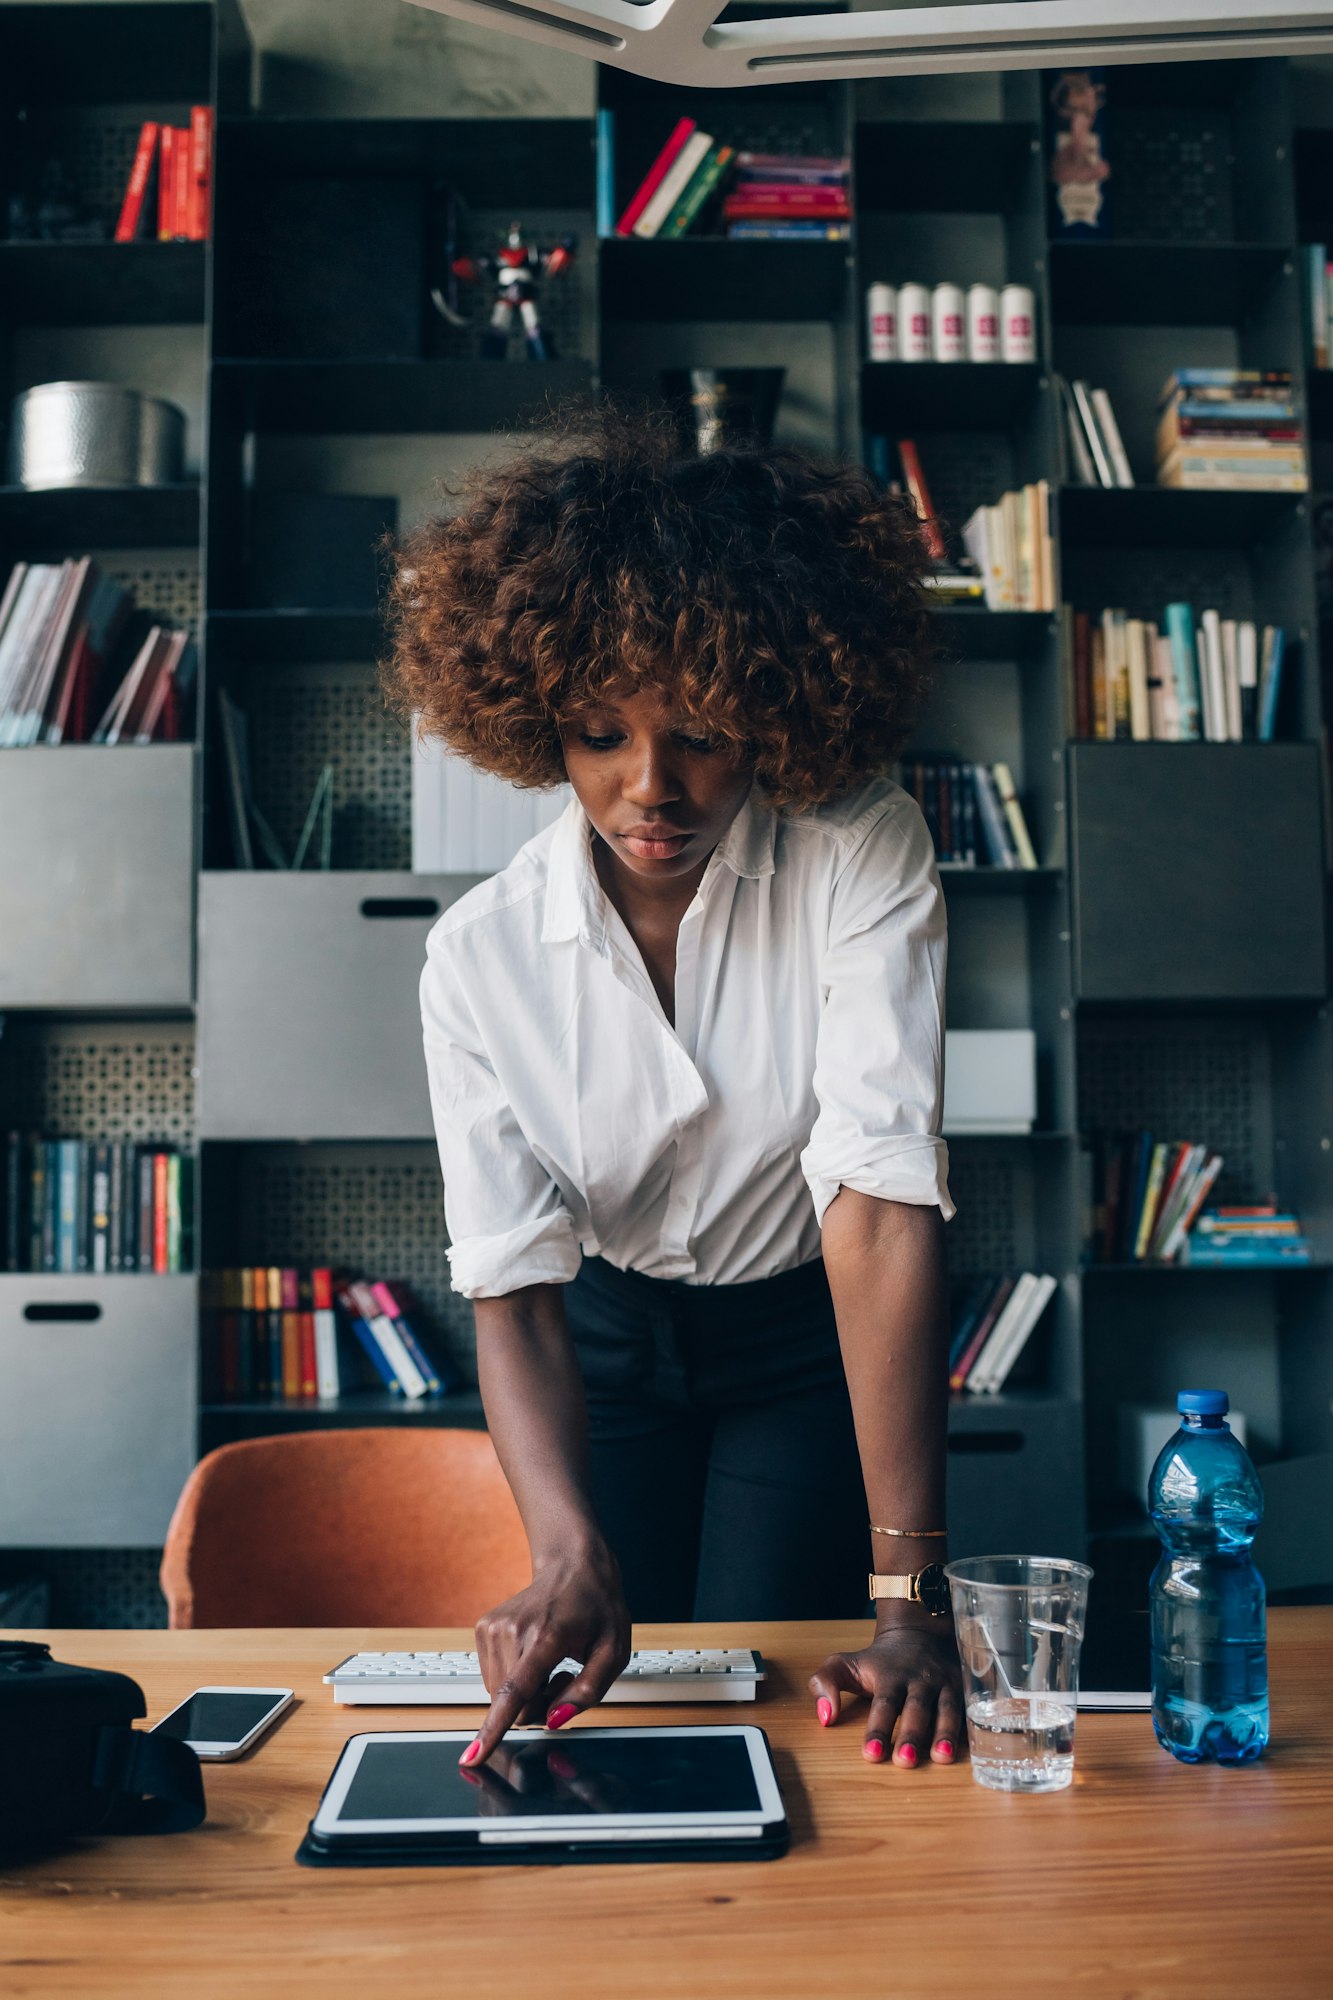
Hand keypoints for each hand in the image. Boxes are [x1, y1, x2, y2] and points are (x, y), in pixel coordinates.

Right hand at [463, 1534, 630, 1767]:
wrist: (572, 1563)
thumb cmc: (598, 1606)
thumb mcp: (613, 1650)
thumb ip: (588, 1691)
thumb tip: (553, 1720)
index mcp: (547, 1636)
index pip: (515, 1691)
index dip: (493, 1728)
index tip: (472, 1756)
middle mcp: (513, 1630)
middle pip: (514, 1704)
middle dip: (539, 1705)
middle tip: (565, 1676)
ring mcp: (494, 1627)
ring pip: (500, 1695)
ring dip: (527, 1691)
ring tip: (551, 1661)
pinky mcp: (484, 1628)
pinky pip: (494, 1679)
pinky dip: (515, 1678)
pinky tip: (534, 1655)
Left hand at [809, 1614, 962, 1768]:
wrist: (919, 1632)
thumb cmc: (878, 1660)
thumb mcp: (845, 1663)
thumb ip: (826, 1684)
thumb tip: (824, 1717)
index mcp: (890, 1676)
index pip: (883, 1705)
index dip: (877, 1730)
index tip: (870, 1755)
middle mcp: (919, 1680)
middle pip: (916, 1709)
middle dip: (911, 1736)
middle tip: (904, 1762)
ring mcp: (944, 1684)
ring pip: (947, 1709)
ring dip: (945, 1734)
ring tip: (942, 1758)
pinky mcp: (964, 1689)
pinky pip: (970, 1709)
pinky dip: (972, 1729)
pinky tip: (976, 1749)